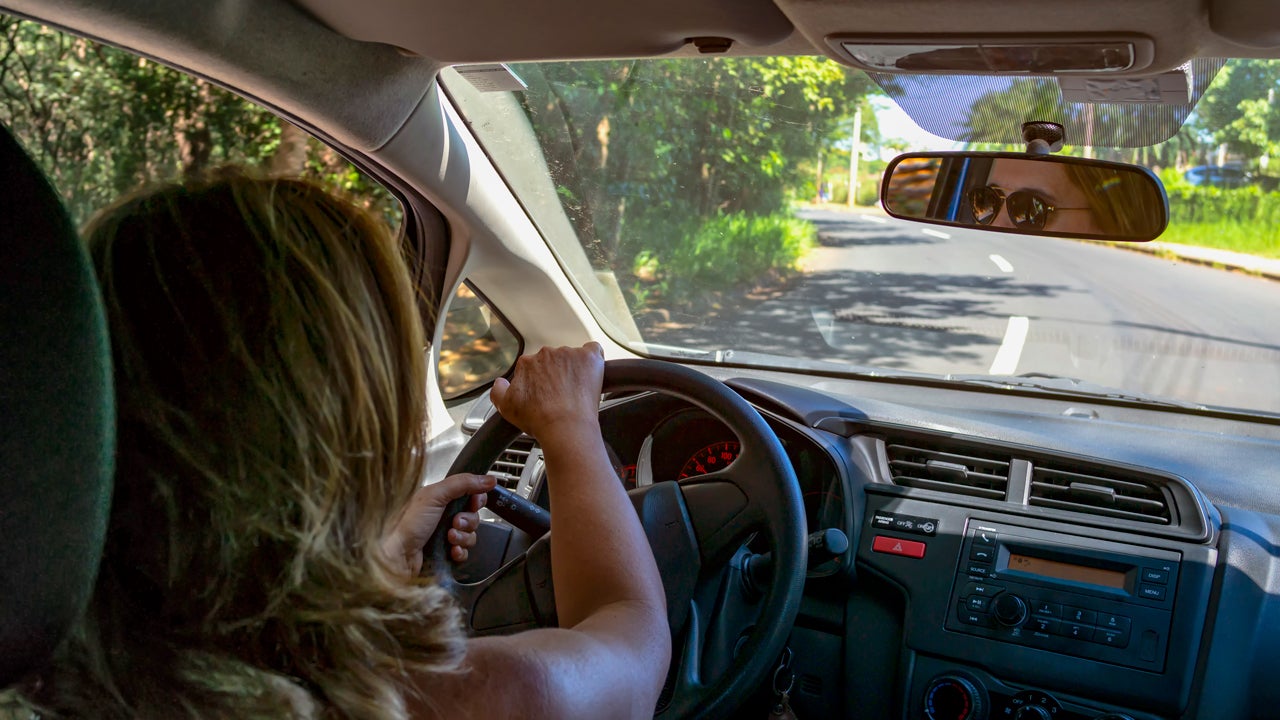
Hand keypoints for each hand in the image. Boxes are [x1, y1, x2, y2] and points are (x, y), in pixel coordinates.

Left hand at [383, 473, 496, 575]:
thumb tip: (487, 479)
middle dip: (468, 520)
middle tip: (455, 522)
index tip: (474, 502)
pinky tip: (451, 551)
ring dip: (463, 537)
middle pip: (474, 515)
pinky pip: (466, 552)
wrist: (397, 557)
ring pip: (471, 535)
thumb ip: (462, 483)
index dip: (476, 499)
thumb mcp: (434, 495)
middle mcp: (443, 516)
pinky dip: (461, 552)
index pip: (470, 494)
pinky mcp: (446, 553)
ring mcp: (445, 535)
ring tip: (449, 538)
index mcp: (440, 498)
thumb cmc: (406, 525)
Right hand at [489, 343, 603, 442]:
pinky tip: (591, 373)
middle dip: (556, 374)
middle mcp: (547, 354)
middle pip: (552, 360)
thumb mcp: (506, 408)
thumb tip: (500, 382)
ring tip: (576, 391)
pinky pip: (593, 350)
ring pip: (571, 357)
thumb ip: (498, 391)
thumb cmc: (539, 419)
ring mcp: (569, 354)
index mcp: (527, 363)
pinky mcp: (589, 357)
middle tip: (561, 394)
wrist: (565, 427)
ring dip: (573, 369)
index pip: (533, 366)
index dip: (539, 381)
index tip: (545, 393)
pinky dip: (592, 360)